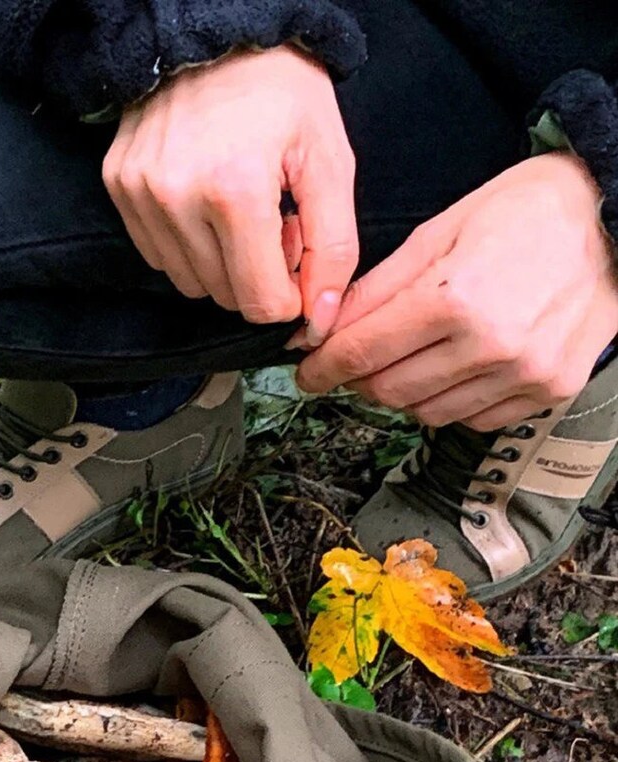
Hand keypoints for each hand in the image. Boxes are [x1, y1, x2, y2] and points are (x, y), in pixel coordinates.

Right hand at [102, 46, 356, 330]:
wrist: (215, 30)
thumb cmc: (281, 90)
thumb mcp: (329, 159)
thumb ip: (333, 246)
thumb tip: (318, 321)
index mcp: (235, 192)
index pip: (260, 302)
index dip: (289, 294)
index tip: (297, 252)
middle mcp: (178, 198)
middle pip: (225, 297)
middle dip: (257, 274)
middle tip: (273, 220)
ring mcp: (141, 194)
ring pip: (191, 283)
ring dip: (222, 264)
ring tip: (240, 210)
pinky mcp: (120, 187)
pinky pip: (159, 257)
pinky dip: (189, 245)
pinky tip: (206, 202)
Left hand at [296, 152, 617, 428]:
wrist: (616, 214)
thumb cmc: (528, 210)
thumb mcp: (441, 231)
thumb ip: (378, 289)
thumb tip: (323, 330)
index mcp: (456, 298)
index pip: (364, 353)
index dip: (324, 368)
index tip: (308, 373)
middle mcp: (492, 345)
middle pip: (390, 391)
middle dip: (360, 380)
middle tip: (354, 363)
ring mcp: (524, 374)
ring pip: (429, 413)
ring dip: (404, 393)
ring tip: (409, 360)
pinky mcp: (548, 391)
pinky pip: (474, 418)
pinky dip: (450, 402)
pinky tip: (453, 369)